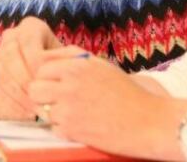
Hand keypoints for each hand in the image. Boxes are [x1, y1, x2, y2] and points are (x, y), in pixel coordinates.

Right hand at [0, 17, 64, 116]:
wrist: (46, 69)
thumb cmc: (63, 63)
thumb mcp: (67, 57)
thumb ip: (63, 64)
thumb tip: (59, 78)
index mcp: (31, 27)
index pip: (29, 44)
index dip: (37, 65)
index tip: (50, 83)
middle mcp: (11, 36)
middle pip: (11, 58)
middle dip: (27, 83)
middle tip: (41, 100)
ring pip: (2, 74)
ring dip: (18, 96)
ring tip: (35, 110)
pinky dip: (10, 103)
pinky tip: (25, 113)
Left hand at [27, 47, 185, 159]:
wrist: (152, 122)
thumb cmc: (128, 93)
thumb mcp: (101, 65)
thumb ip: (73, 58)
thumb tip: (48, 55)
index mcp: (76, 66)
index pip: (41, 69)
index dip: (47, 79)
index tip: (57, 86)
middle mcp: (69, 84)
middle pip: (34, 89)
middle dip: (42, 96)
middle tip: (57, 102)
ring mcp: (69, 108)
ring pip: (41, 110)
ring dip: (52, 114)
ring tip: (71, 115)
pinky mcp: (72, 130)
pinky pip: (53, 129)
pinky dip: (64, 130)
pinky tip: (81, 127)